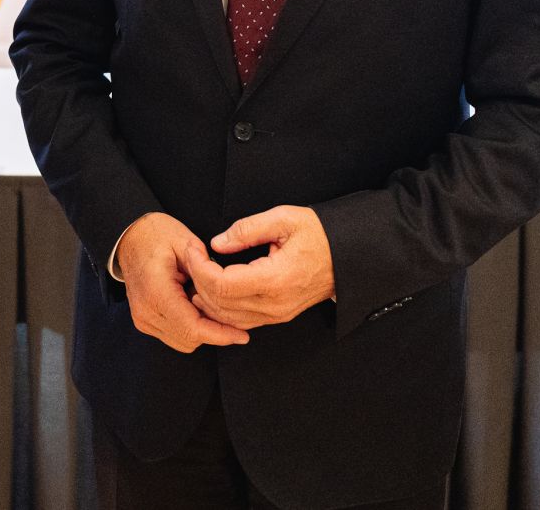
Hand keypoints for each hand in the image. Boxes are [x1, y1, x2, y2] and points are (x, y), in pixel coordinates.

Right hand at [115, 212, 254, 353]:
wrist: (130, 236)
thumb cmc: (155, 235)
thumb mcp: (186, 242)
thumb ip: (208, 270)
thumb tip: (228, 294)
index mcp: (156, 292)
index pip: (193, 329)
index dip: (221, 335)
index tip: (242, 335)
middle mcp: (146, 311)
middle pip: (190, 340)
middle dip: (215, 333)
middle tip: (233, 316)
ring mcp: (143, 319)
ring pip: (184, 342)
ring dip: (203, 331)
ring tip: (212, 306)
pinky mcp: (145, 322)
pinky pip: (175, 335)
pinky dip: (191, 327)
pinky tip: (198, 307)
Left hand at [181, 205, 335, 330]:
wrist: (347, 257)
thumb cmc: (319, 235)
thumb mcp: (284, 219)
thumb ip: (247, 229)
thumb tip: (217, 243)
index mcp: (276, 279)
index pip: (222, 285)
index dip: (200, 268)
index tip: (193, 249)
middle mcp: (275, 304)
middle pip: (220, 304)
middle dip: (198, 281)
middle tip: (192, 257)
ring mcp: (277, 314)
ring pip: (227, 318)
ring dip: (206, 298)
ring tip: (197, 272)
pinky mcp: (278, 316)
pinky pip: (241, 321)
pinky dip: (221, 309)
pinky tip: (211, 291)